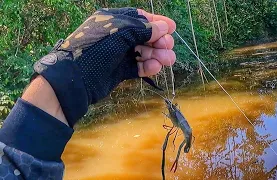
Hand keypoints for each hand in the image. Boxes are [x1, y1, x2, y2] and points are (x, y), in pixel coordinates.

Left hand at [33, 8, 175, 126]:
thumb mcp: (120, 32)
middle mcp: (117, 36)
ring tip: (168, 60)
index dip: (156, 22)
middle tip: (169, 48)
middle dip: (158, 41)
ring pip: (143, 52)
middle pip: (144, 36)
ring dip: (156, 55)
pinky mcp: (119, 70)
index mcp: (113, 20)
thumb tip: (164, 28)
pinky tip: (154, 67)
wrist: (76, 79)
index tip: (172, 28)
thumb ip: (143, 29)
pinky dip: (147, 67)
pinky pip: (137, 66)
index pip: (139, 18)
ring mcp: (118, 54)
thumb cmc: (97, 49)